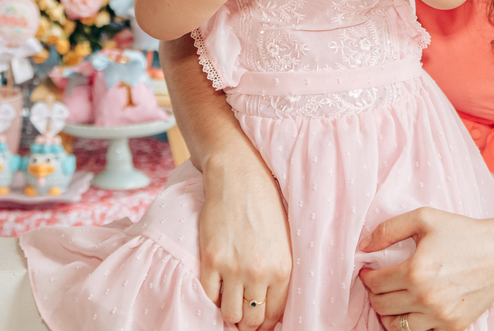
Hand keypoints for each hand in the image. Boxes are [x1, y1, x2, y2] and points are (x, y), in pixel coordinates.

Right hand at [198, 159, 292, 329]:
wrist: (238, 176)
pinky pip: (209, 296)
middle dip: (248, 322)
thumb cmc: (264, 203)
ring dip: (229, 313)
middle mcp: (260, 272)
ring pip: (230, 314)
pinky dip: (211, 299)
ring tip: (230, 302)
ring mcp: (233, 268)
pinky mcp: (211, 260)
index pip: (274, 314)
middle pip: (252, 319)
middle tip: (243, 316)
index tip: (259, 321)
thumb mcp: (283, 239)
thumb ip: (278, 271)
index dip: (265, 322)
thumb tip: (270, 301)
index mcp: (283, 268)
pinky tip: (216, 290)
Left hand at [359, 208, 493, 330]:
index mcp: (415, 271)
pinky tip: (415, 310)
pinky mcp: (454, 327)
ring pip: (396, 326)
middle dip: (375, 294)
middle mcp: (426, 298)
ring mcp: (440, 316)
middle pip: (381, 306)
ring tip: (394, 298)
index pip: (374, 284)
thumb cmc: (465, 233)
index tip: (368, 271)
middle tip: (380, 283)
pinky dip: (413, 325)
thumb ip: (388, 230)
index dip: (366, 277)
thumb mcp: (424, 218)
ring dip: (389, 313)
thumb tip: (363, 247)